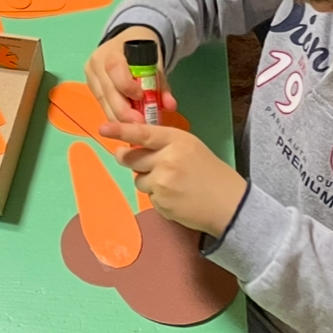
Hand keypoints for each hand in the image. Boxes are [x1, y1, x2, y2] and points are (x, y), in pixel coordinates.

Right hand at [85, 25, 177, 124]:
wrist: (125, 41)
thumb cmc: (141, 51)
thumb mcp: (154, 62)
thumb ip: (162, 85)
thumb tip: (170, 106)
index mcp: (112, 50)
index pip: (114, 68)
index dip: (126, 86)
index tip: (141, 98)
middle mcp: (96, 62)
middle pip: (106, 90)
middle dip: (123, 111)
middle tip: (140, 125)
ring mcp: (91, 74)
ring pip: (102, 101)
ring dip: (118, 117)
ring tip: (135, 127)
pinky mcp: (90, 85)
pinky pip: (102, 103)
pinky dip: (114, 114)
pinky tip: (126, 123)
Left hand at [101, 120, 247, 236]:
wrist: (229, 203)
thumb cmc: (209, 171)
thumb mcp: (190, 147)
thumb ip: (164, 143)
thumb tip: (133, 145)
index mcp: (176, 141)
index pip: (142, 133)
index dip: (120, 130)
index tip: (103, 128)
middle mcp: (166, 159)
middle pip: (131, 158)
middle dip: (129, 159)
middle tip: (140, 162)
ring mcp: (162, 183)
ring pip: (138, 180)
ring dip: (148, 181)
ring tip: (172, 183)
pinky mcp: (161, 203)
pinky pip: (149, 197)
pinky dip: (158, 197)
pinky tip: (176, 197)